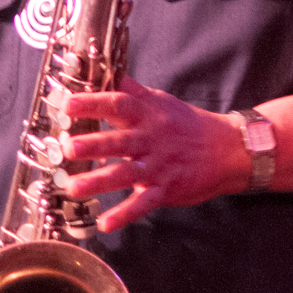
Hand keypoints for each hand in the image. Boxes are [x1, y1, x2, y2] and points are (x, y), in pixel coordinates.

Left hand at [60, 75, 249, 231]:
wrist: (225, 149)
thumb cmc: (185, 123)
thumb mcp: (159, 99)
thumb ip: (130, 88)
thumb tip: (104, 68)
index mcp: (147, 114)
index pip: (118, 104)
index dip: (93, 103)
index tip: (68, 104)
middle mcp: (150, 139)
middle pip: (119, 140)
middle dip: (93, 144)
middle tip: (68, 147)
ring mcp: (158, 166)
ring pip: (126, 173)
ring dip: (99, 180)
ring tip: (73, 187)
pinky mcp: (165, 189)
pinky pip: (143, 204)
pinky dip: (124, 214)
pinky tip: (104, 223)